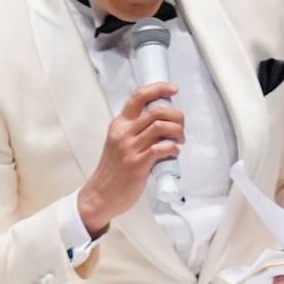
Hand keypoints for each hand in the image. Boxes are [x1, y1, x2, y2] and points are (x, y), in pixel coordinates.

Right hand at [76, 82, 183, 237]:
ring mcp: (130, 148)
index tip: (173, 89)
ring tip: (179, 142)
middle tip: (181, 128)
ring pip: (161, 127)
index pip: (138, 97)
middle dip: (177, 116)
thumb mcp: (120, 143)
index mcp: (120, 124)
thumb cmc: (115, 170)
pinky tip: (174, 154)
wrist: (101, 194)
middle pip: (157, 111)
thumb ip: (137, 132)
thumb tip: (162, 126)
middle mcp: (124, 132)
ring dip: (178, 132)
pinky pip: (161, 149)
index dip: (158, 89)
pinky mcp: (137, 164)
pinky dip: (173, 149)